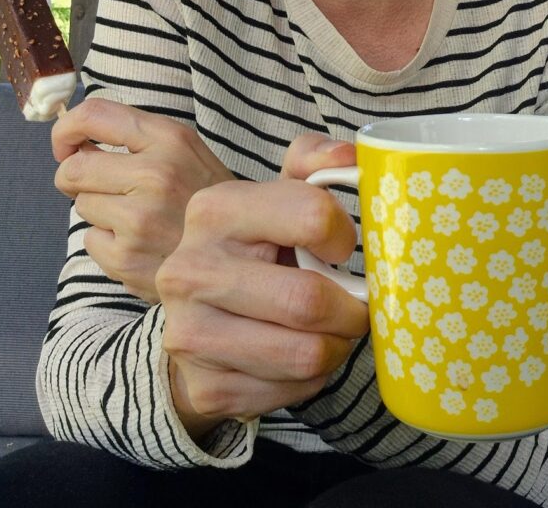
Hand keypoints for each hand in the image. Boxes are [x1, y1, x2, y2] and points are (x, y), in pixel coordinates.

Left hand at [52, 98, 234, 302]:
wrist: (240, 253)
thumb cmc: (204, 197)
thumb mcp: (185, 151)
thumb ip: (137, 138)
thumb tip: (74, 143)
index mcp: (170, 139)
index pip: (94, 114)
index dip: (67, 129)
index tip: (67, 145)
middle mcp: (155, 174)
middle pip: (73, 169)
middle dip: (75, 179)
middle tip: (98, 188)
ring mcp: (140, 219)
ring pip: (82, 205)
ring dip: (100, 212)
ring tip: (137, 218)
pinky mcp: (127, 258)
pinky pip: (90, 240)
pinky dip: (107, 242)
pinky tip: (139, 243)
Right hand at [157, 134, 367, 440]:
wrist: (200, 309)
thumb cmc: (257, 245)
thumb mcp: (280, 193)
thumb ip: (314, 161)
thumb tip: (348, 156)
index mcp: (214, 209)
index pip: (313, 216)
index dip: (345, 236)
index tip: (342, 247)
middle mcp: (191, 269)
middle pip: (308, 300)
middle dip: (352, 307)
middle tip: (357, 303)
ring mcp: (190, 331)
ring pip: (306, 353)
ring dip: (337, 345)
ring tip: (332, 328)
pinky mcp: (205, 384)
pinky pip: (291, 391)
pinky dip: (312, 378)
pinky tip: (300, 353)